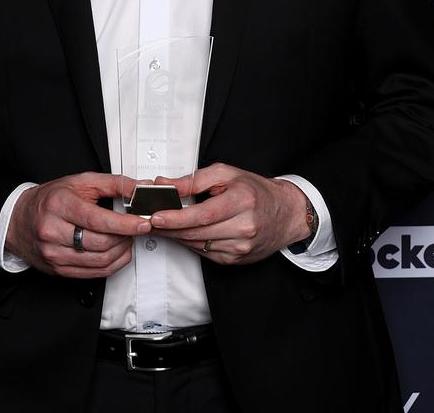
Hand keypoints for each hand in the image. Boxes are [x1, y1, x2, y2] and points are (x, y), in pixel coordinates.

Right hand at [5, 172, 150, 277]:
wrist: (19, 219)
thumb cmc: (50, 199)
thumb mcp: (80, 182)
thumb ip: (113, 183)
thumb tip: (138, 188)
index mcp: (59, 205)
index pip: (97, 220)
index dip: (124, 224)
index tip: (143, 222)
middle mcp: (53, 231)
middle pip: (100, 243)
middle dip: (126, 237)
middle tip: (136, 228)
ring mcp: (54, 254)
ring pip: (99, 261)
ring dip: (122, 252)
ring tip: (127, 239)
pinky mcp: (58, 269)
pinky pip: (93, 274)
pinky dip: (112, 265)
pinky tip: (118, 253)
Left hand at [149, 163, 310, 264]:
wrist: (285, 213)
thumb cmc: (256, 191)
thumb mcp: (227, 174)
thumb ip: (194, 180)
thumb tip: (166, 184)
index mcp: (242, 201)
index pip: (202, 215)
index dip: (176, 218)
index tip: (156, 216)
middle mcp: (244, 227)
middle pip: (197, 233)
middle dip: (169, 228)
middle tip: (148, 220)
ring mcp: (241, 247)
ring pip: (198, 245)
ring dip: (175, 236)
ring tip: (159, 226)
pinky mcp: (236, 259)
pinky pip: (205, 253)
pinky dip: (190, 243)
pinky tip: (180, 234)